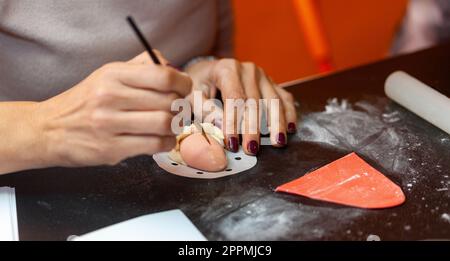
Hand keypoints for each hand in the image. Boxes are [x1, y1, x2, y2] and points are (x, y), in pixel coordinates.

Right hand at [35, 51, 191, 166]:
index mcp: (113, 74)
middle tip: (180, 111)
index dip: (183, 83)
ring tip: (171, 126)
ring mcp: (109, 124)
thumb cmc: (84, 102)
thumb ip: (139, 67)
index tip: (184, 89)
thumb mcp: (106, 74)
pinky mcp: (111, 148)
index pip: (163, 75)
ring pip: (164, 124)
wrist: (48, 129)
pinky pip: (154, 145)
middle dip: (181, 107)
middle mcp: (110, 96)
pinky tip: (161, 140)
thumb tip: (171, 67)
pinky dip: (166, 143)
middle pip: (168, 101)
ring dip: (175, 127)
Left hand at [185, 58, 296, 154]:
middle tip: (252, 150)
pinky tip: (290, 129)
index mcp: (227, 68)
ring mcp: (263, 75)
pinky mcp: (272, 82)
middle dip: (253, 128)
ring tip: (277, 143)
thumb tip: (221, 127)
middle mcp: (248, 69)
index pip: (233, 98)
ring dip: (276, 124)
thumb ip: (205, 110)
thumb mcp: (193, 95)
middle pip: (254, 102)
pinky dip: (289, 114)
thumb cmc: (200, 86)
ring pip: (274, 101)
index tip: (232, 143)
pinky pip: (284, 98)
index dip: (233, 123)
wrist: (209, 71)